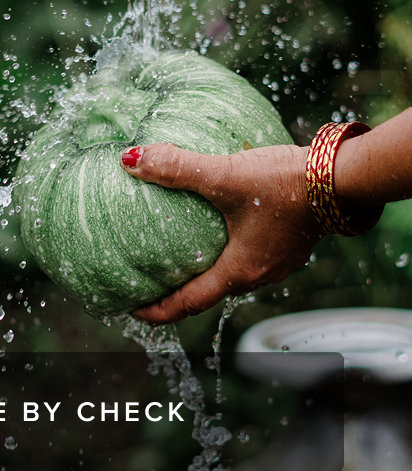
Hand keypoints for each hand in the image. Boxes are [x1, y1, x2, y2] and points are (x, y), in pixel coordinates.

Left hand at [120, 142, 323, 323]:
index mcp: (240, 271)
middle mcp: (259, 274)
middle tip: (151, 283)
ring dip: (205, 271)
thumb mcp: (223, 175)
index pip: (190, 303)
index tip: (133, 310)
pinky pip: (249, 255)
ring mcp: (277, 260)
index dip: (159, 310)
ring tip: (181, 255)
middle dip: (179, 293)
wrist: (339, 177)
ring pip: (232, 274)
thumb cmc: (284, 184)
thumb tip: (131, 160)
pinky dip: (225, 251)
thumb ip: (176, 168)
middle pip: (210, 292)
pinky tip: (218, 224)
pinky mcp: (288, 241)